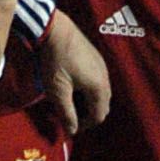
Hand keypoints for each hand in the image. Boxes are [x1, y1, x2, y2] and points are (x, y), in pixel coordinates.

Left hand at [39, 10, 111, 131]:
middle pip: (103, 105)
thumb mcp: (58, 90)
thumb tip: (71, 132)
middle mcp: (105, 77)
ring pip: (101, 93)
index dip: (84, 126)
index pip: (98, 116)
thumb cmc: (55, 60)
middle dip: (88, 115)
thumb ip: (66, 113)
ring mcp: (102, 65)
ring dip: (88, 102)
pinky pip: (98, 80)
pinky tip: (74, 85)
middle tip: (71, 117)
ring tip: (71, 102)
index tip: (69, 127)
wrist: (54, 28)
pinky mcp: (96, 57)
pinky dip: (89, 89)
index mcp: (99, 88)